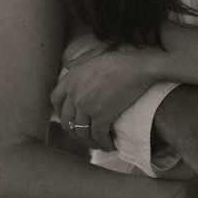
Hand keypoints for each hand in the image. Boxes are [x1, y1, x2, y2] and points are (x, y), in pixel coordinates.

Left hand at [51, 32, 155, 151]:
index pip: (56, 100)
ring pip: (82, 131)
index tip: (70, 120)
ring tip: (100, 144)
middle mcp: (75, 91)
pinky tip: (111, 145)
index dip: (61, 113)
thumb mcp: (95, 52)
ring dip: (90, 142)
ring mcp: (86, 104)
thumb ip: (80, 60)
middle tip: (86, 137)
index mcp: (72, 76)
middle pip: (67, 120)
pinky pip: (98, 135)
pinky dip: (104, 143)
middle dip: (75, 132)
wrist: (141, 61)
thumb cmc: (124, 53)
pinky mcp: (101, 114)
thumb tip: (68, 65)